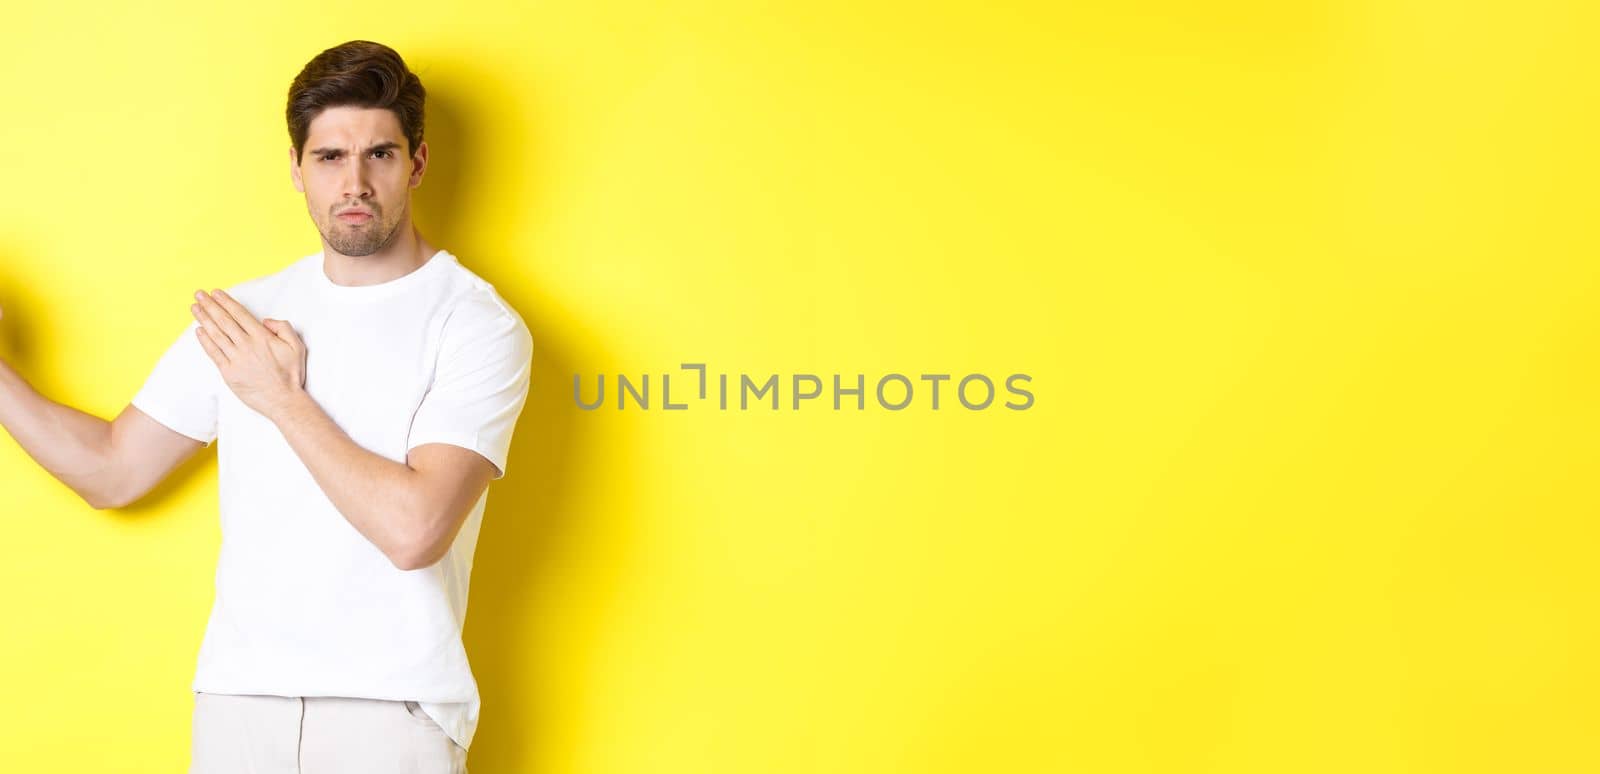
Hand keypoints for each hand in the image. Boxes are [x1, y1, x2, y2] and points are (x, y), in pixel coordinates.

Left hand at [191, 289, 306, 420]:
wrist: (283, 400)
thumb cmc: (291, 374)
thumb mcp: (297, 346)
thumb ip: (283, 328)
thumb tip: (265, 320)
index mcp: (262, 337)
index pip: (239, 314)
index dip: (226, 302)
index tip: (216, 293)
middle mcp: (246, 345)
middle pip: (224, 321)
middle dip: (210, 305)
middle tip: (199, 294)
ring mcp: (236, 359)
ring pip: (216, 334)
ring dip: (204, 319)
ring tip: (195, 308)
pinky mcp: (228, 373)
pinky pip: (213, 353)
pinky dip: (205, 341)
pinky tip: (199, 331)